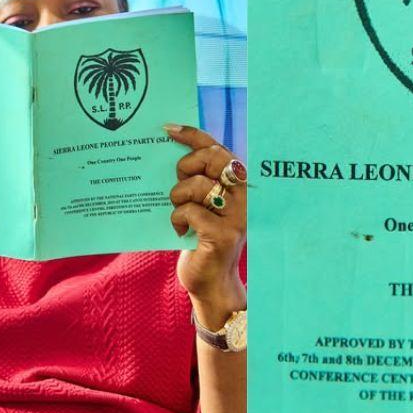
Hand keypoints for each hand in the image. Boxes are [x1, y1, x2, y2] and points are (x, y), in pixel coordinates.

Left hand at [165, 124, 246, 319]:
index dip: (193, 135)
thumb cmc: (202, 239)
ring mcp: (236, 216)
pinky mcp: (223, 235)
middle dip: (186, 165)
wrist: (212, 283)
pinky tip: (180, 231)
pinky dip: (178, 219)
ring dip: (178, 197)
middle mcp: (244, 197)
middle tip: (177, 182)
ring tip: (179, 213)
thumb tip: (171, 150)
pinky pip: (191, 212)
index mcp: (238, 185)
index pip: (218, 148)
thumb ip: (197, 180)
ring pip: (198, 185)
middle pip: (213, 159)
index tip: (168, 129)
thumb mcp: (202, 204)